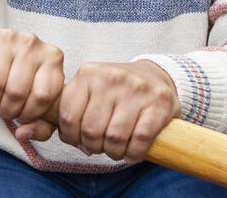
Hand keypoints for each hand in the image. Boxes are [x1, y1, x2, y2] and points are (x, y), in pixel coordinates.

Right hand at [0, 26, 65, 140]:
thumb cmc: (22, 83)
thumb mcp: (38, 104)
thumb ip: (41, 127)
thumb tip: (23, 133)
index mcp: (53, 58)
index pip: (43, 97)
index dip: (28, 115)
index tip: (22, 116)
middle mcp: (33, 43)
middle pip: (16, 92)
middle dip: (6, 111)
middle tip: (2, 110)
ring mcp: (8, 36)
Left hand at [55, 61, 177, 161]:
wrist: (155, 75)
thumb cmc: (117, 90)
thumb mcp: (90, 89)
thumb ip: (74, 111)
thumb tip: (77, 143)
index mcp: (88, 73)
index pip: (67, 116)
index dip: (71, 137)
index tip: (80, 141)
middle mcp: (111, 77)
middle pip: (91, 130)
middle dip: (94, 147)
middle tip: (101, 147)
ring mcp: (136, 88)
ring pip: (114, 137)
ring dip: (114, 152)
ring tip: (117, 150)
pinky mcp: (158, 102)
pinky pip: (140, 139)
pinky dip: (134, 152)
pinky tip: (132, 152)